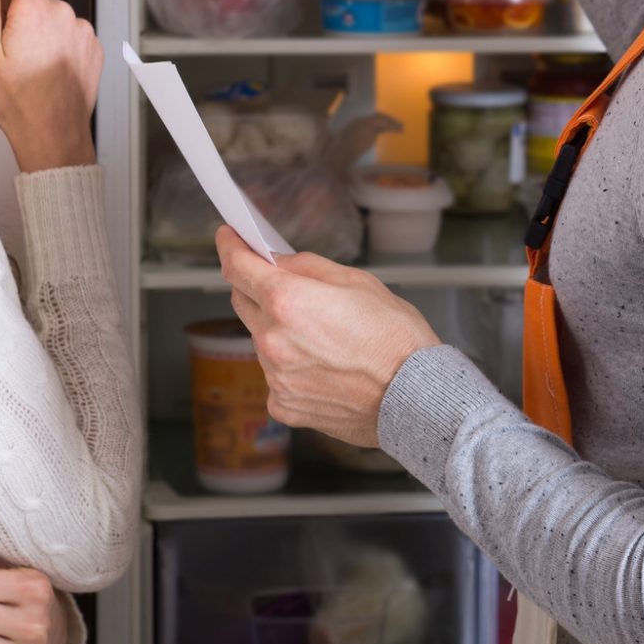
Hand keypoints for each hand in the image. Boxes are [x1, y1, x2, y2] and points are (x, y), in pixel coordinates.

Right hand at [0, 0, 99, 172]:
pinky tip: (44, 70)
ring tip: (23, 65)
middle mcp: (64, 14)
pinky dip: (55, 44)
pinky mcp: (93, 47)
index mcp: (35, 10)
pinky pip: (68, 33)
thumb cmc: (16, 102)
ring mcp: (82, 31)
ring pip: (51, 16)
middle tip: (2, 49)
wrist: (53, 136)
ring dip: (36, 31)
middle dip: (15, 13)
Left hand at [215, 225, 440, 446]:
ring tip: (324, 339)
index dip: (230, 247)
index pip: (238, 267)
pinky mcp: (283, 404)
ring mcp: (275, 376)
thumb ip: (308, 268)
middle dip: (257, 289)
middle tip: (288, 288)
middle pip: (243, 302)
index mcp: (288, 301)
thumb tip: (280, 263)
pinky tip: (324, 368)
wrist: (415, 397)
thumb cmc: (397, 340)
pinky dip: (291, 368)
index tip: (228, 239)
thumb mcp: (358, 282)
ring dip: (278, 331)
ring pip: (260, 340)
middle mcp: (273, 340)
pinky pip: (275, 376)